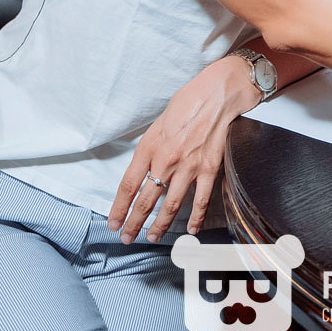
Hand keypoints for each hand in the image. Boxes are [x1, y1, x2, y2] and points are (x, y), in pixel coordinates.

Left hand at [107, 56, 260, 243]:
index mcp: (149, 146)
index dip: (119, 207)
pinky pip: (201, 200)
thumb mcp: (158, 122)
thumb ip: (150, 146)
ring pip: (171, 205)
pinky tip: (191, 230)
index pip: (128, 185)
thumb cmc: (188, 102)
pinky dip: (196, 218)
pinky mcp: (209, 168)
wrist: (217, 93)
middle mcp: (165, 160)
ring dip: (160, 225)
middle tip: (127, 237)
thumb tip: (143, 165)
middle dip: (134, 223)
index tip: (114, 222)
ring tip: (152, 237)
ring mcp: (188, 166)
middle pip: (145, 200)